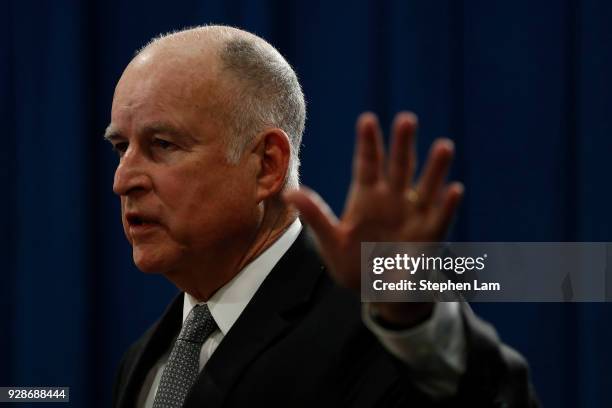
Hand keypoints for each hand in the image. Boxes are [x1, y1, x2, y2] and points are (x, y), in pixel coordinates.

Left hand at [283, 112, 463, 325]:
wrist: (379, 294)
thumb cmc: (353, 264)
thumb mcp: (331, 242)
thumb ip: (316, 216)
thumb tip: (289, 194)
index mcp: (366, 197)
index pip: (367, 164)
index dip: (368, 143)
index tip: (368, 119)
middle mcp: (392, 199)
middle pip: (399, 167)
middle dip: (403, 144)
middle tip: (406, 119)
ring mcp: (413, 215)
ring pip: (426, 187)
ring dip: (435, 168)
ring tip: (444, 147)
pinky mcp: (430, 236)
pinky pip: (440, 218)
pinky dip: (447, 205)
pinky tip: (454, 190)